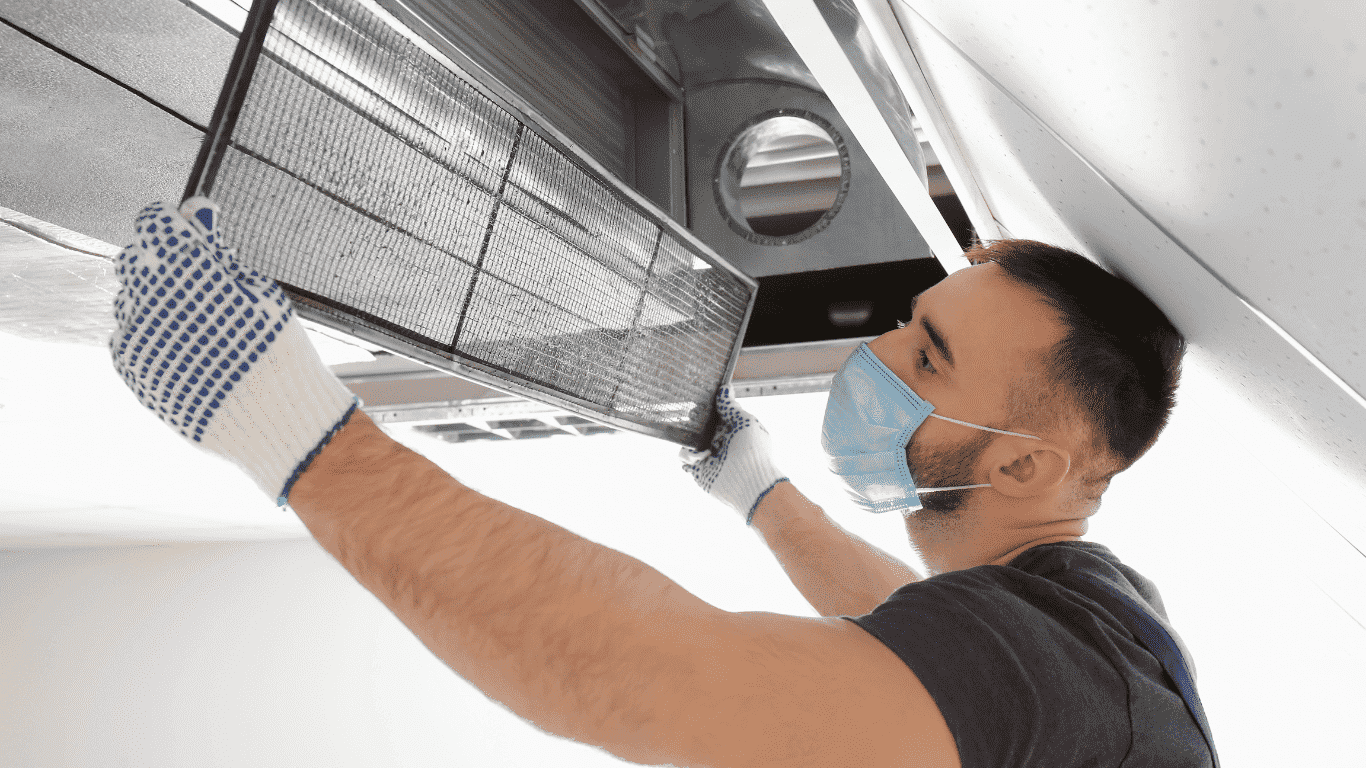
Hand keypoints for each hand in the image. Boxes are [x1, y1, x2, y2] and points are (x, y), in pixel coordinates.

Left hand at [110, 197, 359, 504]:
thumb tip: (194, 211)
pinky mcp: (132, 368)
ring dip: (158, 302)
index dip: (179, 224)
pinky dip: (155, 336)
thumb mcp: (260, 290)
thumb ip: (216, 249)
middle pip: (137, 258)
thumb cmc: (278, 352)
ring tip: (203, 327)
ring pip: (131, 299)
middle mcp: (148, 297)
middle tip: (203, 284)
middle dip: (164, 262)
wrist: (276, 421)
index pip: (155, 222)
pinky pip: (131, 336)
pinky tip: (192, 351)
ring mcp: (136, 336)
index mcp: (184, 268)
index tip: (198, 234)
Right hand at [680, 387, 787, 523]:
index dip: (707, 406)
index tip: (699, 398)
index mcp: (733, 429)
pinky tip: (701, 458)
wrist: (749, 483)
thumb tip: (725, 388)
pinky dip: (688, 455)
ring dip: (691, 441)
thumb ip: (731, 406)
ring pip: (689, 440)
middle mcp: (720, 441)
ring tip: (704, 449)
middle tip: (691, 419)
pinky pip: (684, 457)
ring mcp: (709, 456)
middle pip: (700, 425)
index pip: (716, 413)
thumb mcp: (744, 421)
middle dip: (693, 421)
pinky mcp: (699, 470)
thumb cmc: (753, 451)